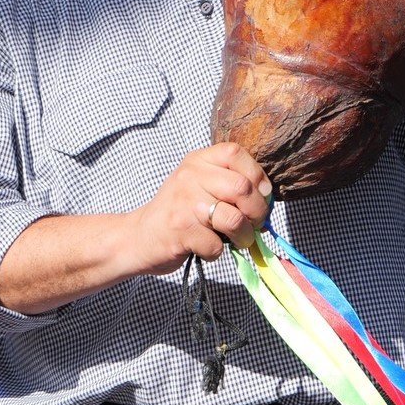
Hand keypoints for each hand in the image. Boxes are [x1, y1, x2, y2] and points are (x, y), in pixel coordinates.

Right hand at [129, 142, 271, 275]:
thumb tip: (267, 196)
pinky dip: (217, 252)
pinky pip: (216, 245)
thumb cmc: (178, 212)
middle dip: (257, 211)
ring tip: (239, 240)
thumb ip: (228, 182)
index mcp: (197, 161)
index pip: (235, 153)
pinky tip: (206, 247)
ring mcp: (183, 204)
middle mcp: (189, 177)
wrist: (137, 237)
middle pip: (241, 188)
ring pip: (234, 218)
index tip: (262, 194)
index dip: (257, 175)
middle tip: (255, 223)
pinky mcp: (180, 232)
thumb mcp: (198, 184)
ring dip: (244, 235)